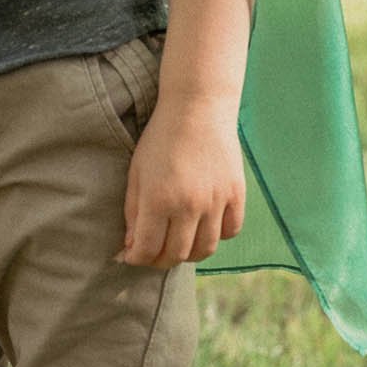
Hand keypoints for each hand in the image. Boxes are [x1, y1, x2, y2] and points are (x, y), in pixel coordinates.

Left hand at [119, 96, 244, 267]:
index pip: (148, 250)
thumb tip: (131, 247)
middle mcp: (189, 205)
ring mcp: (216, 202)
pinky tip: (205, 225)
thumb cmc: (160, 137)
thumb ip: (132, 211)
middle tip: (154, 252)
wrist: (197, 107)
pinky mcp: (236, 194)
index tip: (130, 256)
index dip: (136, 259)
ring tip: (179, 242)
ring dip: (189, 253)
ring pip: (205, 250)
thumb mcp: (137, 171)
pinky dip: (217, 235)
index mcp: (159, 199)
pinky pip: (230, 231)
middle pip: (176, 255)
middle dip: (160, 259)